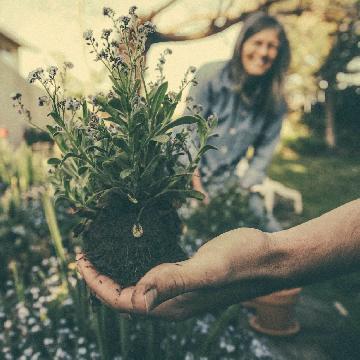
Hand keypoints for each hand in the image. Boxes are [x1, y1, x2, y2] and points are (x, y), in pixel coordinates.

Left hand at [76, 228, 271, 319]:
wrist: (269, 257)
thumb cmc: (244, 262)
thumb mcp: (209, 269)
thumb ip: (175, 282)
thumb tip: (138, 299)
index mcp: (171, 306)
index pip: (122, 301)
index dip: (97, 283)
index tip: (80, 259)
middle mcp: (172, 302)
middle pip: (125, 296)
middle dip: (100, 278)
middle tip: (85, 253)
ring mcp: (181, 290)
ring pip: (138, 285)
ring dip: (117, 271)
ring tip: (103, 252)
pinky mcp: (188, 275)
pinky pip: (154, 274)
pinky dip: (137, 263)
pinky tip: (135, 249)